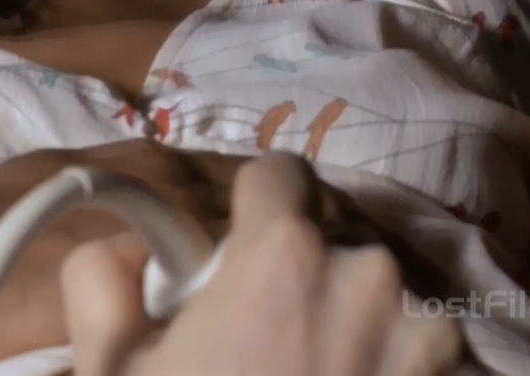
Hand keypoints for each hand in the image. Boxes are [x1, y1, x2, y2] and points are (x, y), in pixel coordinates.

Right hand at [61, 154, 463, 375]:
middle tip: (249, 336)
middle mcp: (369, 281)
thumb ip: (103, 276)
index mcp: (283, 255)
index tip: (231, 249)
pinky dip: (384, 367)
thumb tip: (127, 253)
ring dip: (348, 322)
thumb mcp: (107, 364)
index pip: (280, 173)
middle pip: (331, 240)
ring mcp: (427, 343)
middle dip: (296, 274)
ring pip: (380, 298)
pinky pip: (416, 353)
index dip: (249, 205)